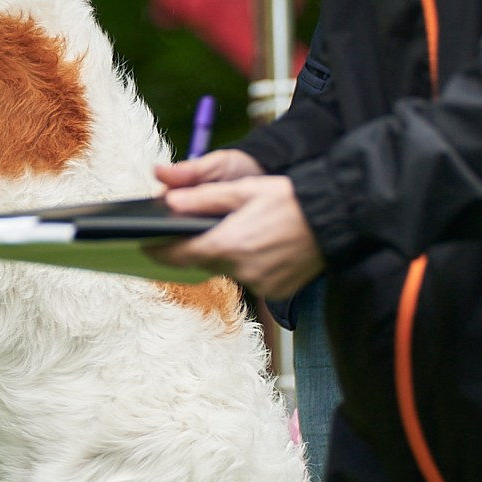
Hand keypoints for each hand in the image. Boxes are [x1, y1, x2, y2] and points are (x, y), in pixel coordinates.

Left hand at [153, 150, 323, 296]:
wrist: (336, 218)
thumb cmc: (290, 198)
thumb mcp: (244, 189)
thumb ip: (202, 198)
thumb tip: (169, 203)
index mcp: (230, 244)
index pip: (181, 255)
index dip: (160, 250)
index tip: (145, 245)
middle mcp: (243, 271)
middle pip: (204, 264)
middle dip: (193, 250)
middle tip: (185, 236)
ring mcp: (262, 285)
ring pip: (229, 271)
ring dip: (225, 256)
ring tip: (235, 233)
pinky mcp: (277, 292)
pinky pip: (252, 280)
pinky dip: (248, 265)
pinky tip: (259, 246)